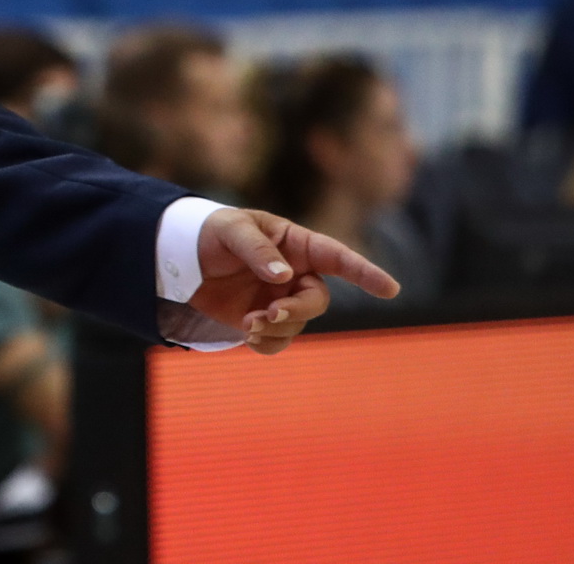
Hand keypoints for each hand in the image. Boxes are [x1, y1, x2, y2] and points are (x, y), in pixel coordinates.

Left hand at [189, 208, 399, 354]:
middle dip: (297, 311)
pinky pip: (278, 341)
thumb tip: (285, 276)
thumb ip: (257, 249)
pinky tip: (248, 337)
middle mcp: (296, 273)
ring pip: (298, 324)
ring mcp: (281, 299)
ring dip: (277, 328)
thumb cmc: (211, 233)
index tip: (391, 289)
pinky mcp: (263, 319)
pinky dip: (267, 344)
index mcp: (296, 244)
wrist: (182, 258)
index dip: (365, 273)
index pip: (337, 257)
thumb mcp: (231, 229)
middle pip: (317, 300)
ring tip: (247, 323)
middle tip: (268, 314)